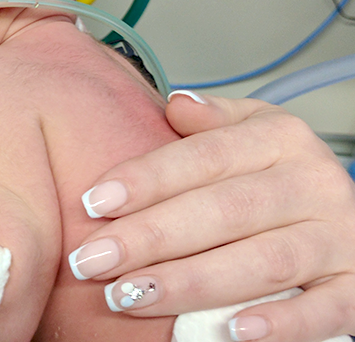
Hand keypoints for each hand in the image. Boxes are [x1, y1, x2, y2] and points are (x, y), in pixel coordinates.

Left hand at [69, 92, 354, 341]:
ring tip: (130, 295)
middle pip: (224, 211)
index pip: (204, 157)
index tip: (94, 202)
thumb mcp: (254, 134)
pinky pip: (324, 311)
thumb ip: (214, 121)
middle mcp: (313, 185)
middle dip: (151, 237)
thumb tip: (176, 105)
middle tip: (94, 260)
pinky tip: (230, 331)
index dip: (147, 179)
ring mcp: (339, 239)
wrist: (352, 219)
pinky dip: (280, 324)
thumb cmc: (281, 178)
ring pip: (262, 262)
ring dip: (190, 282)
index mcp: (281, 140)